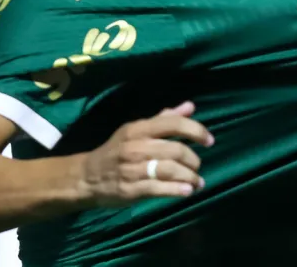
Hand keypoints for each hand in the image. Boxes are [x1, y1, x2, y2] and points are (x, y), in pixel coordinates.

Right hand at [80, 101, 213, 205]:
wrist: (86, 176)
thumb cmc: (116, 151)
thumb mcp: (136, 130)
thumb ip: (164, 119)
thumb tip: (190, 106)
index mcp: (139, 129)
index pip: (173, 123)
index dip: (196, 131)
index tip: (209, 140)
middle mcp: (136, 146)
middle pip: (175, 150)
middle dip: (193, 160)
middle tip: (198, 166)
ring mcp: (132, 168)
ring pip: (169, 170)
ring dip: (189, 177)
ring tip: (197, 182)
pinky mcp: (130, 189)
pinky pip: (158, 188)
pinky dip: (176, 190)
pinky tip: (186, 191)